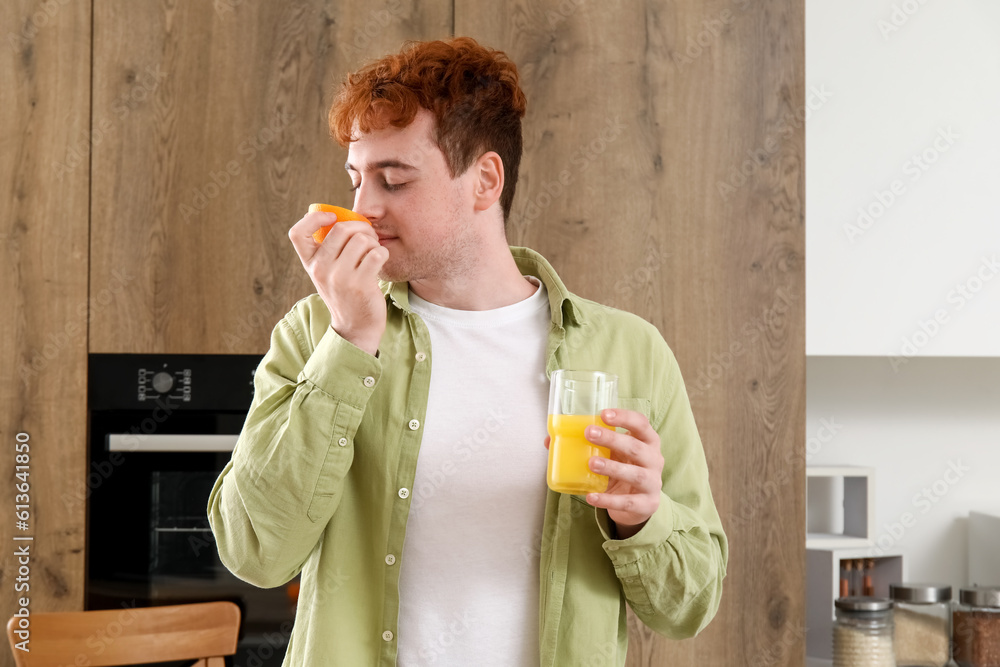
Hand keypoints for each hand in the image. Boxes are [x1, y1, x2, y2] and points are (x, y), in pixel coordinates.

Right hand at [288, 211, 387, 355]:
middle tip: (368, 237)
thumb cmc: (345, 293)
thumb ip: (328, 249)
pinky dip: (383, 253)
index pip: (297, 233)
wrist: (356, 327)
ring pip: (362, 239)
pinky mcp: (361, 284)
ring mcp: (340, 277)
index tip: (332, 217)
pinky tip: (380, 262)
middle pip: (341, 228)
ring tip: (374, 253)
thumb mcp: (328, 272)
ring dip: (374, 242)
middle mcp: (321, 269)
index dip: (314, 218)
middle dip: (361, 227)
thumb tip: (339, 216)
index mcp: (310, 263)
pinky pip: (377, 253)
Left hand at [584, 409, 664, 536]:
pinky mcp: (647, 504)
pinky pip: (627, 502)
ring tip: (592, 463)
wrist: (638, 503)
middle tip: (589, 433)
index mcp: (647, 441)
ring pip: (636, 474)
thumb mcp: (611, 454)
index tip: (604, 414)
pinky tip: (592, 496)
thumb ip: (588, 444)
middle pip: (637, 447)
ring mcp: (653, 483)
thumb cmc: (622, 469)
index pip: (641, 423)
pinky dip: (608, 500)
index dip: (625, 417)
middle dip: (613, 439)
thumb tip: (550, 440)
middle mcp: (654, 460)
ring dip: (613, 468)